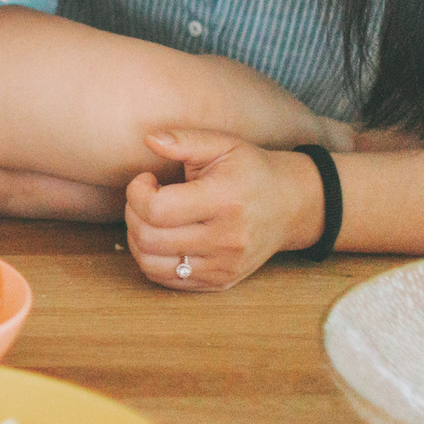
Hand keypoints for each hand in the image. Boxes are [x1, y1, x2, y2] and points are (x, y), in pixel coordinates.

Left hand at [123, 128, 325, 291]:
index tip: (147, 179)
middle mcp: (225, 240)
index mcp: (224, 201)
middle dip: (133, 213)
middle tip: (145, 197)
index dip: (137, 192)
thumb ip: (183, 140)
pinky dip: (152, 259)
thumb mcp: (222, 144)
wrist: (291, 206)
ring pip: (151, 264)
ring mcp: (223, 266)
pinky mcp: (219, 282)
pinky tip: (162, 236)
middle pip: (149, 239)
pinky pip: (166, 279)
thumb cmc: (250, 170)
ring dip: (137, 239)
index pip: (157, 209)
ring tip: (151, 218)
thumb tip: (149, 140)